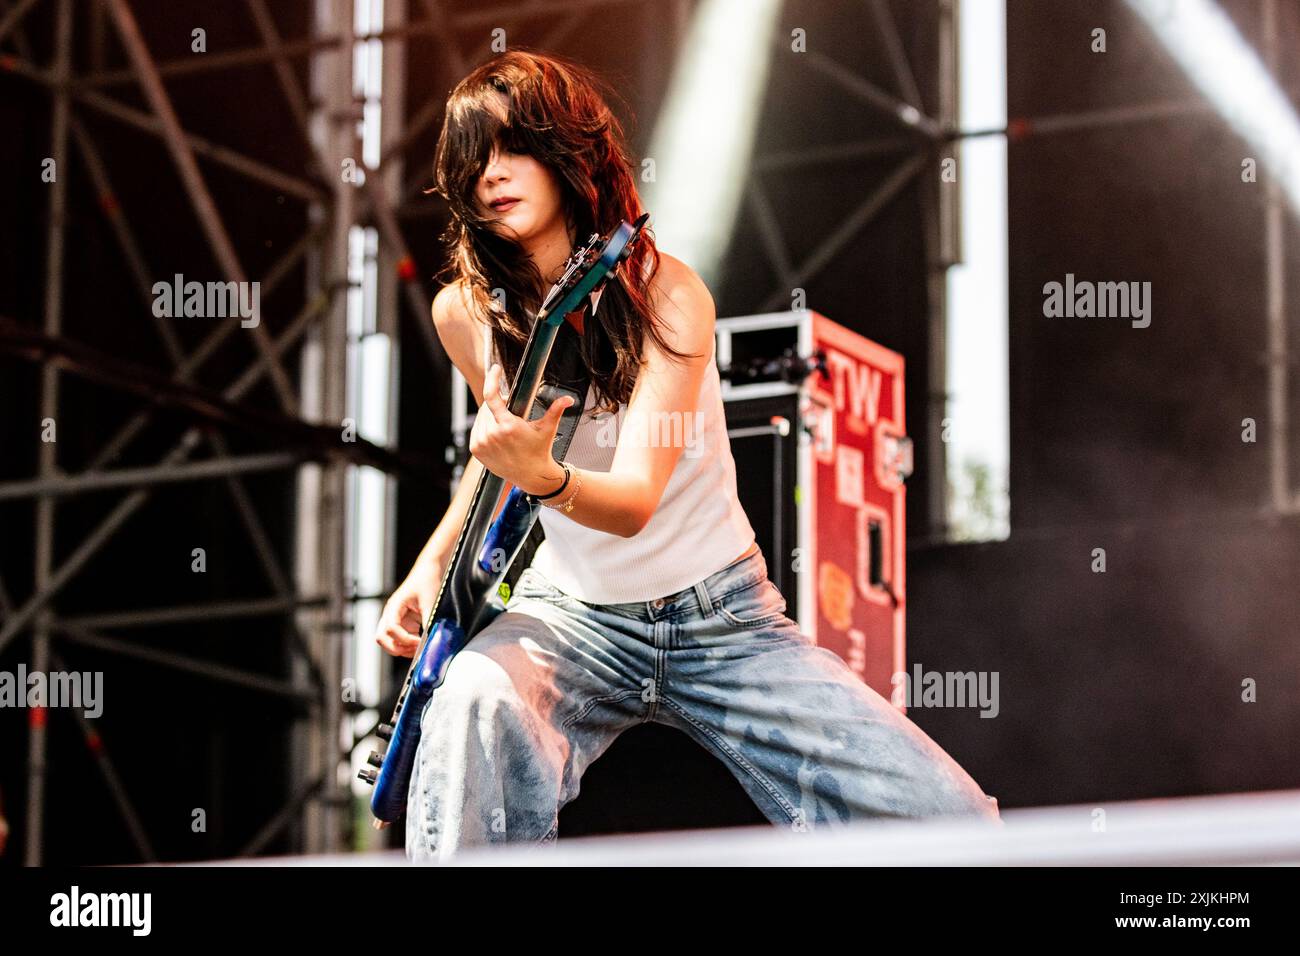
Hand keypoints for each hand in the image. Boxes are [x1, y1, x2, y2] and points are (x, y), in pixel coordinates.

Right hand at [375, 568, 438, 657]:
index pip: (390, 628)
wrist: (431, 569)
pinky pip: (400, 639)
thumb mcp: (430, 602)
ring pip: (389, 641)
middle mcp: (391, 613)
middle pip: (382, 638)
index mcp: (394, 606)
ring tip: (419, 648)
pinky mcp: (404, 622)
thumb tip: (429, 641)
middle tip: (415, 650)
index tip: (419, 641)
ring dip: (401, 648)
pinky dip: (408, 645)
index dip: (404, 639)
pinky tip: (420, 644)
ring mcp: (396, 619)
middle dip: (396, 647)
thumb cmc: (428, 581)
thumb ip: (428, 622)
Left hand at [470, 363, 572, 494]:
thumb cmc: (540, 451)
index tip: (495, 369)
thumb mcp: (548, 429)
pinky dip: (484, 426)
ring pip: (481, 417)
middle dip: (498, 404)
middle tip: (511, 412)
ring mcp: (482, 443)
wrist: (532, 475)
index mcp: (508, 426)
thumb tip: (568, 399)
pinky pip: (476, 429)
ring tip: (505, 424)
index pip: (492, 396)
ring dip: (490, 415)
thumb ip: (556, 410)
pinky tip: (496, 433)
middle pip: (487, 406)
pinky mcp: (476, 450)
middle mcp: (492, 435)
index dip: (492, 379)